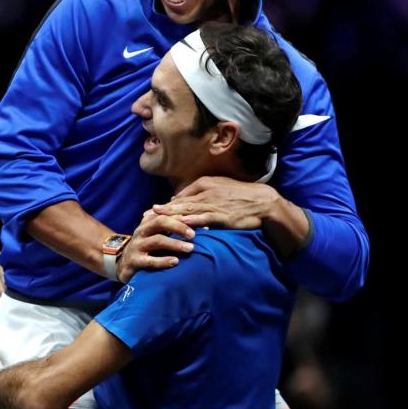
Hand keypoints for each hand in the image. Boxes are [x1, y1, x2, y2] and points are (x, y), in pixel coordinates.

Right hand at [116, 210, 194, 283]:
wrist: (122, 264)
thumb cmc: (146, 247)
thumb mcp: (156, 234)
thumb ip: (171, 226)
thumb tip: (195, 219)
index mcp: (148, 222)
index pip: (166, 214)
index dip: (183, 217)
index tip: (200, 222)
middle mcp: (142, 231)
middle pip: (160, 222)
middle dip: (178, 226)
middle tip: (193, 234)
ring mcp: (137, 246)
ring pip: (157, 240)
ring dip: (175, 244)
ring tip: (190, 248)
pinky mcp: (134, 261)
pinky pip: (150, 261)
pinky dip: (163, 261)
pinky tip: (175, 262)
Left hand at [155, 176, 281, 229]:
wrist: (264, 202)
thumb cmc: (242, 195)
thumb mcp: (220, 188)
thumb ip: (201, 193)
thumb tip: (182, 200)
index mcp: (205, 184)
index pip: (180, 196)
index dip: (165, 205)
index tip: (150, 212)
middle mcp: (206, 192)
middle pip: (179, 202)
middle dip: (161, 211)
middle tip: (143, 217)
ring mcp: (213, 203)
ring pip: (187, 210)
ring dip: (170, 216)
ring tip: (154, 219)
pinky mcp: (222, 215)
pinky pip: (203, 218)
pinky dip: (191, 222)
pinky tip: (180, 224)